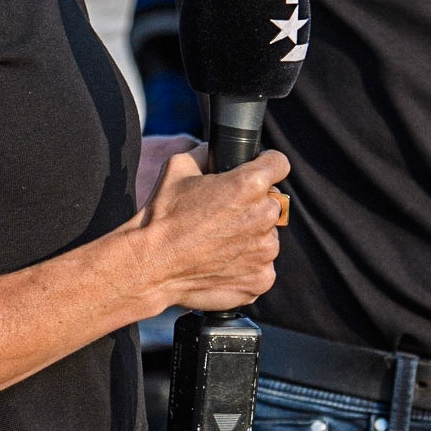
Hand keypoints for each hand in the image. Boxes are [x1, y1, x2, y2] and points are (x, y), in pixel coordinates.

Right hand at [131, 148, 288, 312]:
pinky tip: (221, 262)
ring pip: (268, 235)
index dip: (265, 165)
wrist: (151, 265)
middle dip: (254, 204)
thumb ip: (207, 153)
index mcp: (250, 184)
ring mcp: (265, 251)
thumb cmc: (163, 216)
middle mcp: (264, 216)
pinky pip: (262, 265)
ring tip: (218, 241)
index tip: (256, 172)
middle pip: (273, 202)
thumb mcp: (178, 166)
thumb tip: (215, 152)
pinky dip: (247, 264)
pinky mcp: (261, 278)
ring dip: (251, 236)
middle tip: (224, 214)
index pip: (279, 163)